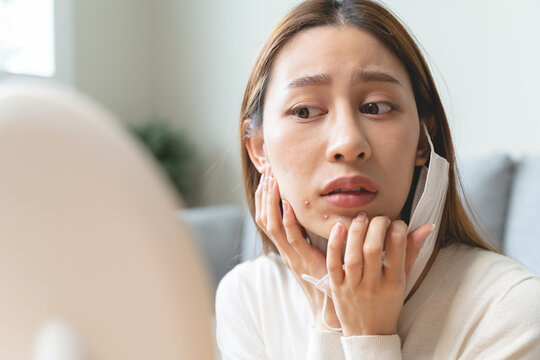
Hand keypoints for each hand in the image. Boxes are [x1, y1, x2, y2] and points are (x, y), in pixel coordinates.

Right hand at [255, 165, 340, 328]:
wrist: (329, 305)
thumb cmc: (327, 276)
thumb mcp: (316, 250)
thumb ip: (313, 233)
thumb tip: (316, 211)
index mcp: (285, 246)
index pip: (266, 218)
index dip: (263, 197)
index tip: (266, 177)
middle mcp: (283, 249)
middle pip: (263, 218)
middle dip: (263, 194)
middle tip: (267, 171)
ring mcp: (291, 254)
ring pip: (272, 225)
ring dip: (271, 201)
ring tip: (272, 181)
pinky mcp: (303, 259)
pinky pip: (291, 238)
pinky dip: (288, 220)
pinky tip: (289, 204)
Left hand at [326, 214, 433, 335]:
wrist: (369, 334)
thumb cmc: (388, 302)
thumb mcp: (404, 279)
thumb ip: (412, 251)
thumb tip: (426, 226)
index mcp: (394, 282)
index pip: (397, 247)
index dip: (398, 228)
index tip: (397, 223)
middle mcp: (374, 284)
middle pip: (373, 248)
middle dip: (377, 226)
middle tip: (379, 218)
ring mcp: (353, 286)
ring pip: (353, 255)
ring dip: (356, 231)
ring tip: (361, 217)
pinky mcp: (337, 287)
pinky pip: (334, 264)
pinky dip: (335, 244)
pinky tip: (339, 227)